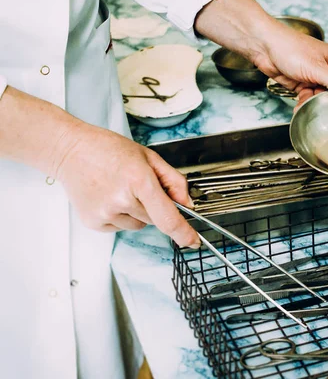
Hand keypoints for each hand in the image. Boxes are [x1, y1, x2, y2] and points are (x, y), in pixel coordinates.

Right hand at [55, 123, 199, 247]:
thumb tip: (187, 204)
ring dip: (136, 211)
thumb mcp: (149, 157)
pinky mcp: (93, 222)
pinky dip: (120, 215)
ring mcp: (105, 213)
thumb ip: (173, 181)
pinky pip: (120, 227)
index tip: (193, 241)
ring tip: (120, 189)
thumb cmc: (109, 150)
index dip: (184, 233)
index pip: (168, 218)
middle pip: (156, 219)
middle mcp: (122, 200)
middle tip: (138, 185)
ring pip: (139, 224)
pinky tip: (109, 196)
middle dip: (155, 206)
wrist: (71, 151)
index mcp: (139, 180)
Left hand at [252, 26, 327, 109]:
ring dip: (318, 104)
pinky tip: (300, 106)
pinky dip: (306, 103)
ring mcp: (319, 77)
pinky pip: (311, 99)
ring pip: (326, 98)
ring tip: (311, 106)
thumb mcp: (317, 68)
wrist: (264, 47)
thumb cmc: (290, 47)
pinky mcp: (305, 84)